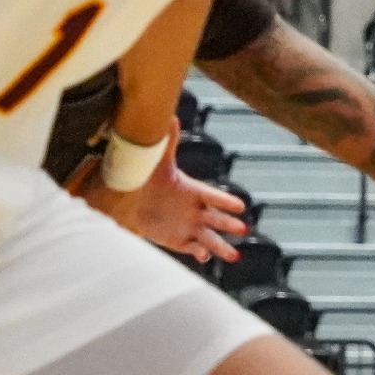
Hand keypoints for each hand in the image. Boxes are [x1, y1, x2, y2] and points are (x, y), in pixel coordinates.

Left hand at [83, 120, 247, 261]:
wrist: (131, 200)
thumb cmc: (150, 178)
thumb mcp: (158, 161)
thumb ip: (167, 142)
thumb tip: (170, 117)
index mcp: (193, 190)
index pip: (213, 196)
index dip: (225, 201)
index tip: (241, 205)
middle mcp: (194, 210)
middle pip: (216, 219)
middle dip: (228, 224)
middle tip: (243, 229)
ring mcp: (187, 226)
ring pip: (209, 238)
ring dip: (221, 246)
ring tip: (234, 256)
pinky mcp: (177, 240)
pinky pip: (192, 248)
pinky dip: (199, 253)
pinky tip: (205, 257)